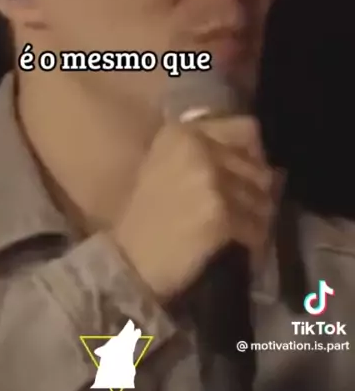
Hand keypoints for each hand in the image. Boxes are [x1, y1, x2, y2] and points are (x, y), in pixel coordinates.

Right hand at [111, 116, 276, 302]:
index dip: (254, 154)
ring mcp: (211, 182)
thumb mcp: (165, 166)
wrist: (128, 260)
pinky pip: (256, 227)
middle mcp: (199, 150)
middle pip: (257, 168)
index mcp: (184, 134)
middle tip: (249, 210)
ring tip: (244, 229)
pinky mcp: (221, 215)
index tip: (250, 173)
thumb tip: (255, 157)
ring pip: (261, 199)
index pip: (246, 130)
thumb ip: (204, 151)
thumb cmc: (145, 215)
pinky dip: (254, 240)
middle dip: (258, 192)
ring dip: (258, 217)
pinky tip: (242, 246)